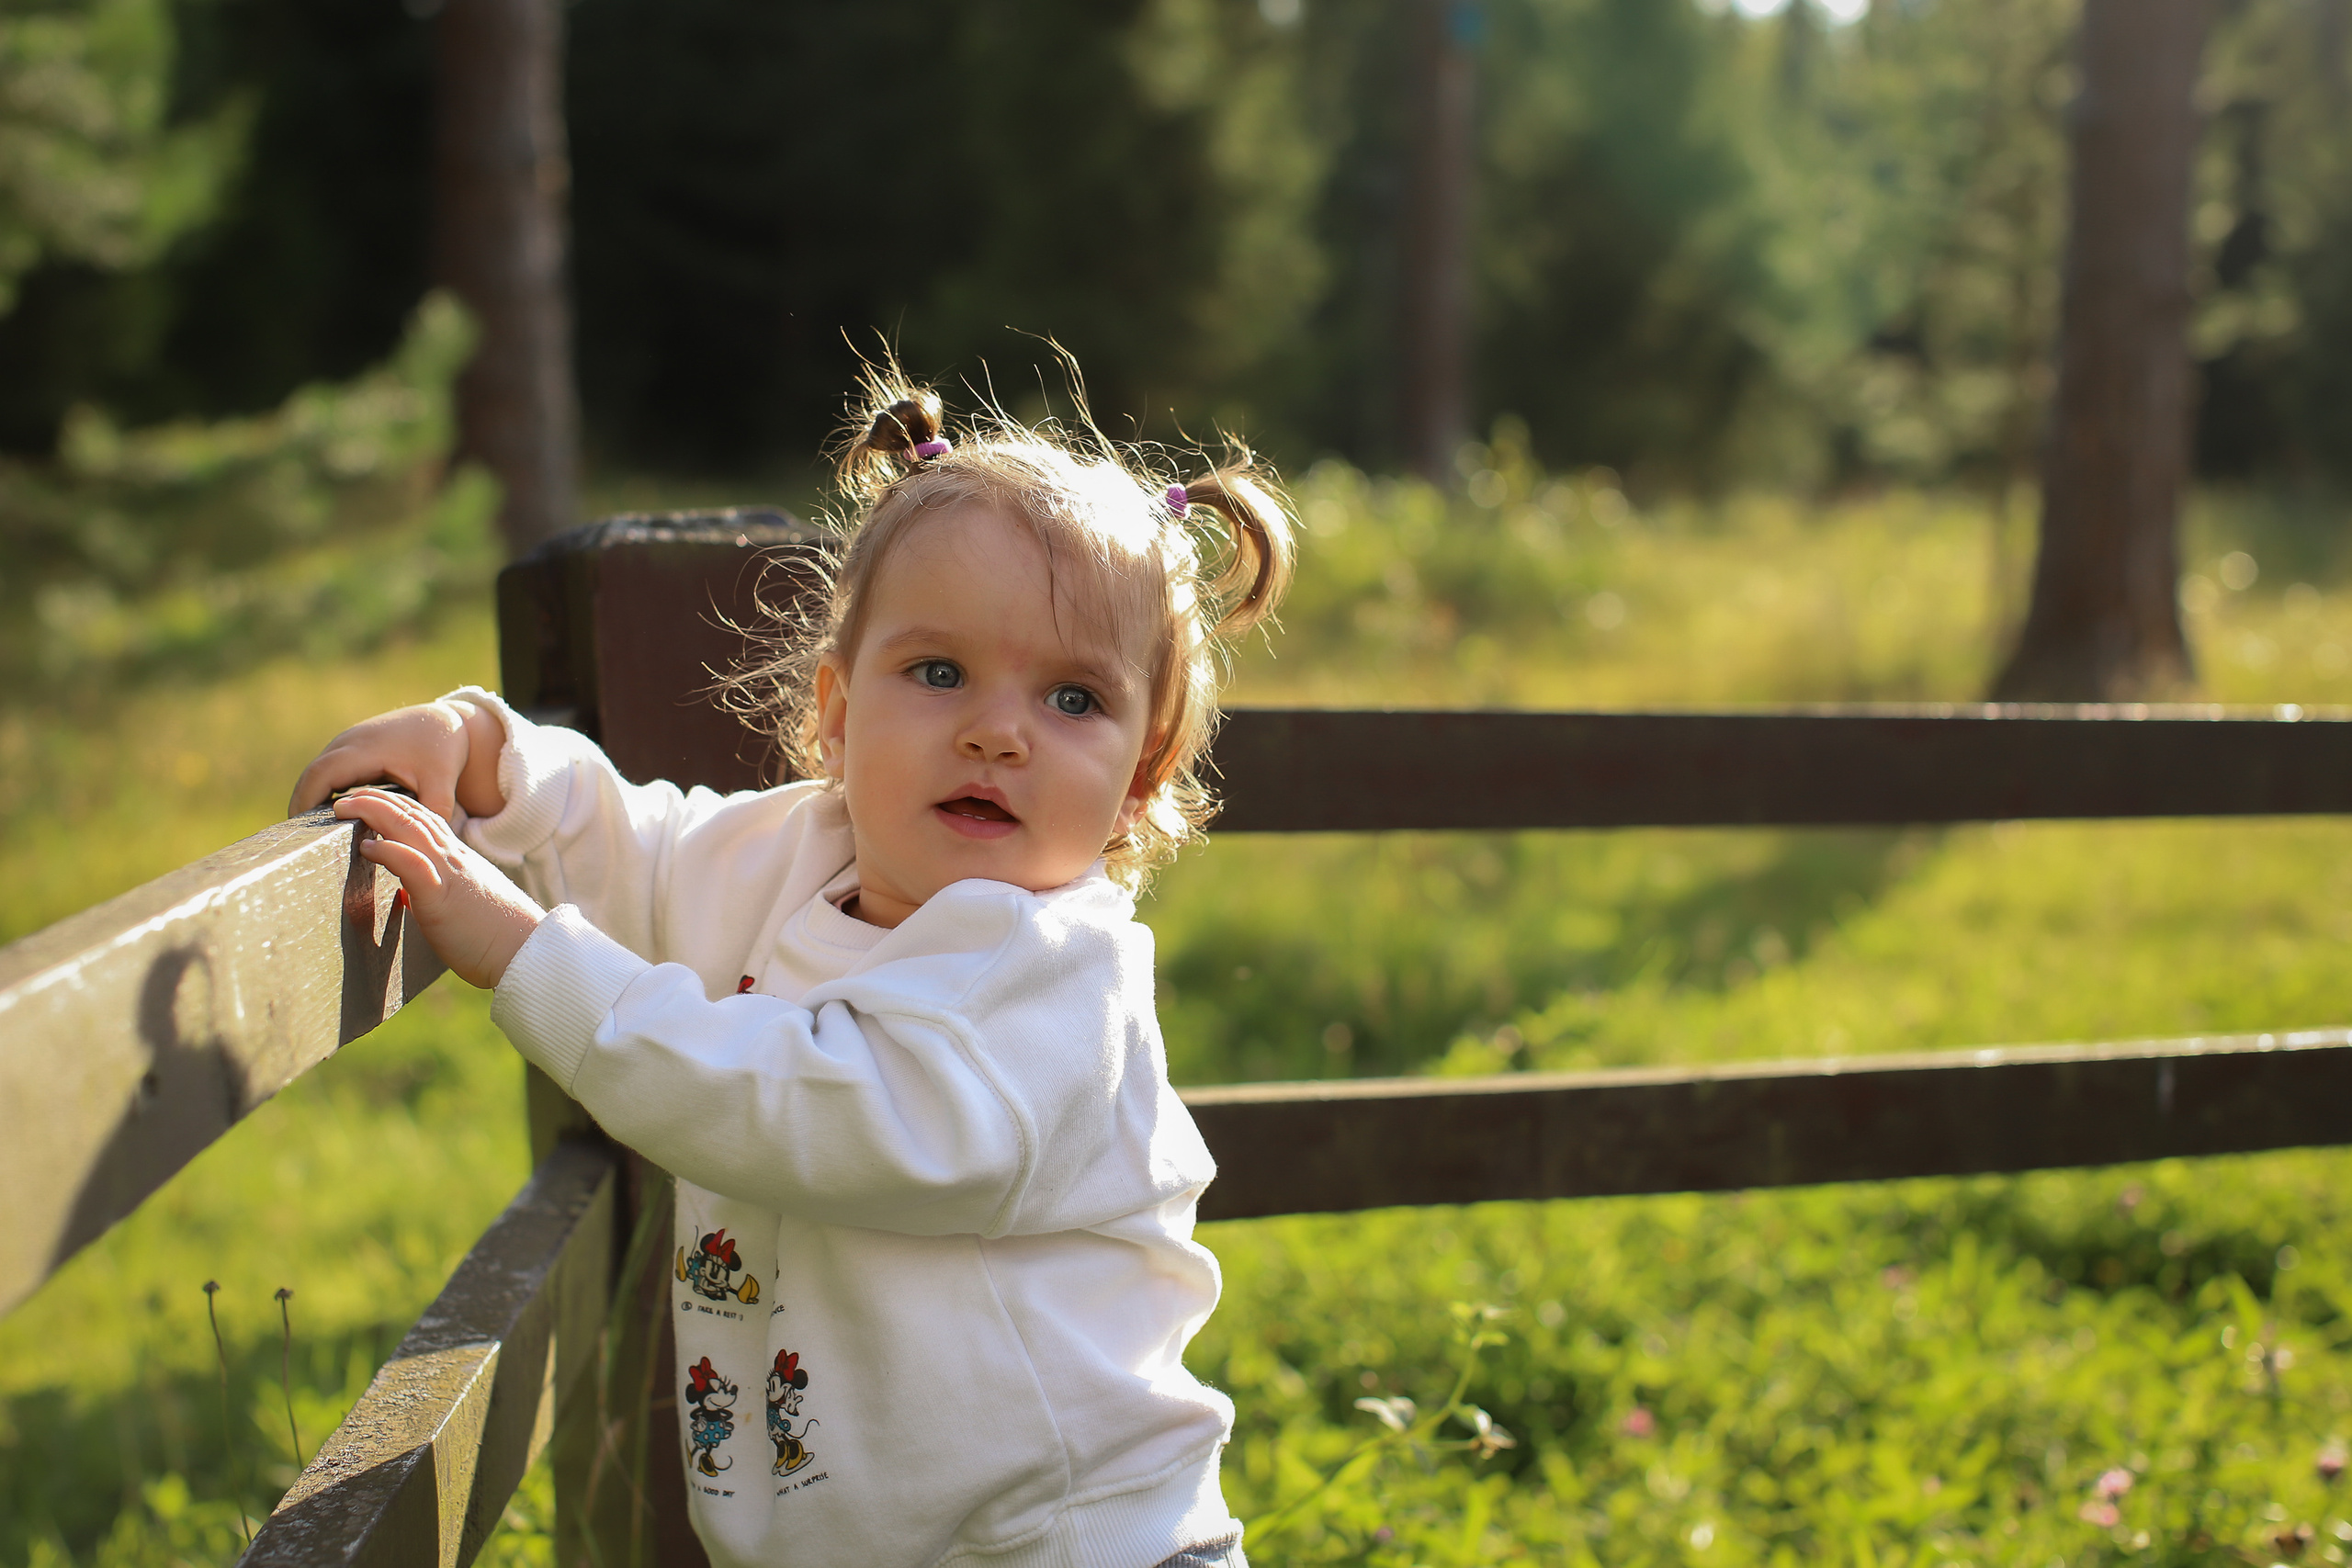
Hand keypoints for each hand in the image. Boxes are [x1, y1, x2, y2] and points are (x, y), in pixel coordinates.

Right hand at [290, 697, 507, 821]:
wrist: (443, 720)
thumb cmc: (441, 749)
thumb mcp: (441, 780)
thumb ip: (433, 810)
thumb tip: (422, 844)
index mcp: (365, 749)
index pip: (321, 775)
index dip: (305, 801)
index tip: (300, 831)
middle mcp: (349, 742)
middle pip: (312, 775)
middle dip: (301, 805)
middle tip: (301, 841)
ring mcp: (347, 743)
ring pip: (317, 773)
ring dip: (310, 799)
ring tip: (313, 835)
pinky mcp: (350, 749)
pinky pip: (328, 772)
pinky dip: (323, 792)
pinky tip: (330, 819)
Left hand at [335, 787, 544, 988]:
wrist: (526, 951)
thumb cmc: (493, 936)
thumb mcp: (458, 905)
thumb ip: (431, 894)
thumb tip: (405, 896)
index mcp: (458, 860)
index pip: (424, 820)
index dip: (396, 806)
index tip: (370, 800)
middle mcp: (453, 858)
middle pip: (413, 816)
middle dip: (377, 799)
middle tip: (347, 794)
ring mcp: (448, 874)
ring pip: (410, 830)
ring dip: (376, 813)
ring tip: (346, 807)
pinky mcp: (441, 896)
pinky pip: (413, 865)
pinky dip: (389, 851)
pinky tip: (369, 846)